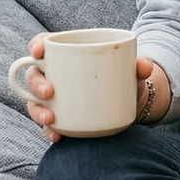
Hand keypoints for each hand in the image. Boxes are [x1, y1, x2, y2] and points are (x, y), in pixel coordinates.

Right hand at [22, 34, 170, 143]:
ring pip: (35, 101)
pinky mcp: (60, 117)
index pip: (44, 44)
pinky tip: (56, 136)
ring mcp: (55, 98)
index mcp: (68, 53)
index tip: (39, 52)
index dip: (36, 46)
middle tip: (49, 92)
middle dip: (36, 83)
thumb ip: (139, 66)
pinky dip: (49, 130)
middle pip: (34, 75)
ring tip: (51, 119)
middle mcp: (55, 75)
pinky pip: (47, 124)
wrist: (129, 101)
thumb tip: (144, 66)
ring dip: (37, 110)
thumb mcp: (131, 69)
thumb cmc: (124, 75)